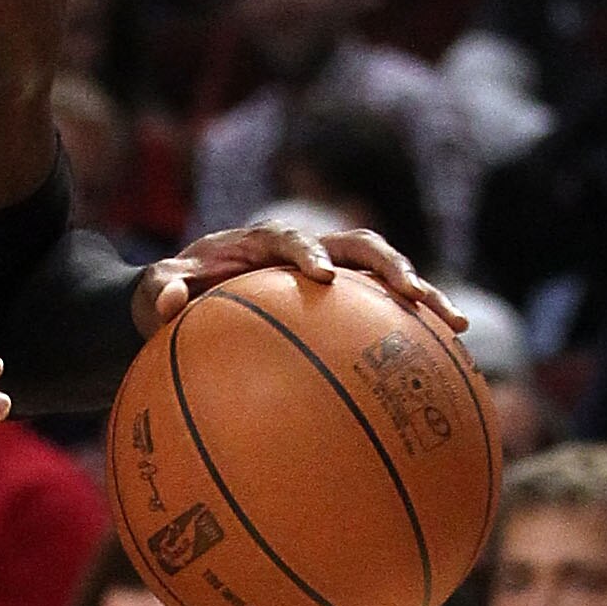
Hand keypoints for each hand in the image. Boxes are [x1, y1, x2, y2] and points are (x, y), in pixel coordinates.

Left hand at [139, 222, 461, 336]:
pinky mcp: (341, 302)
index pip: (289, 238)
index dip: (307, 251)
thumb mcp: (151, 295)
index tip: (320, 277)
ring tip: (455, 325)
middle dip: (389, 267)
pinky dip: (410, 333)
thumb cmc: (166, 298)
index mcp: (259, 241)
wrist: (182, 301)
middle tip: (413, 295)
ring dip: (420, 295)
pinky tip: (442, 367)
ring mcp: (329, 273)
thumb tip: (172, 298)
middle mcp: (304, 250)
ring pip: (382, 276)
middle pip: (359, 246)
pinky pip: (379, 313)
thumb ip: (159, 292)